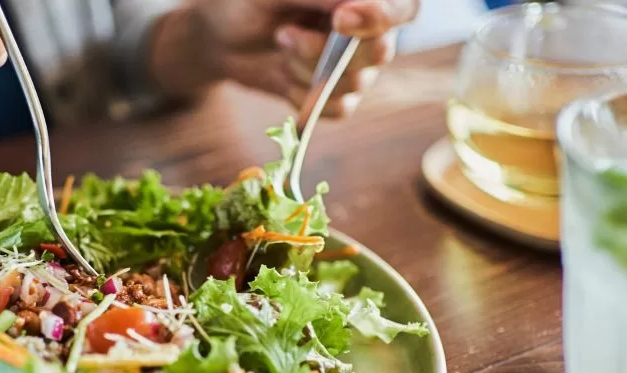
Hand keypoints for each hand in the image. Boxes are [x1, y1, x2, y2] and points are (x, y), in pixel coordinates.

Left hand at [185, 0, 418, 116]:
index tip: (341, 18)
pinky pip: (338, 108)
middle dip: (326, 51)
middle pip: (381, 52)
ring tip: (280, 39)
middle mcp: (369, 29)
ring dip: (306, 68)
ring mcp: (355, 65)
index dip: (382, 16)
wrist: (221, 33)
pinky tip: (283, 73)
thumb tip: (351, 6)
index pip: (404, 9)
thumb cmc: (250, 0)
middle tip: (285, 34)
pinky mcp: (336, 95)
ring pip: (354, 83)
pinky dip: (304, 96)